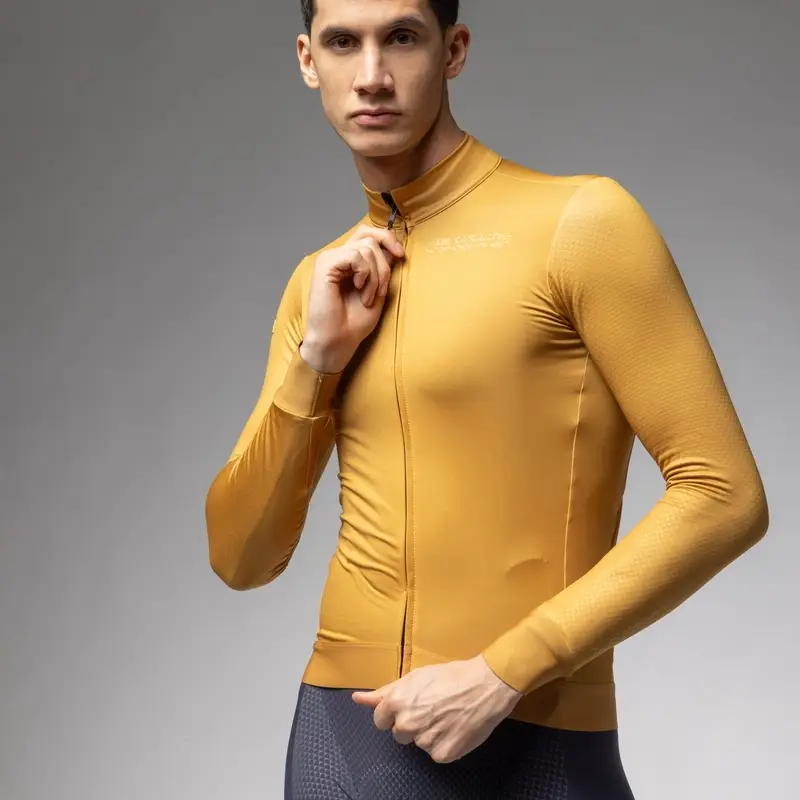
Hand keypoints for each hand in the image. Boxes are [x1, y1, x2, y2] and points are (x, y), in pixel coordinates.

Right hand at [301, 225, 404, 372]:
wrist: (338, 342)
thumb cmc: (354, 323)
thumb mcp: (377, 291)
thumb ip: (383, 269)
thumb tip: (393, 249)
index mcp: (348, 261)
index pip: (368, 233)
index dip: (387, 238)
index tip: (401, 255)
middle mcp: (337, 256)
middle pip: (369, 236)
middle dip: (384, 264)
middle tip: (382, 290)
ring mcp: (330, 259)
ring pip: (366, 248)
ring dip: (376, 276)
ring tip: (368, 298)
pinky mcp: (325, 265)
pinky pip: (355, 256)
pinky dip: (364, 274)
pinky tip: (358, 290)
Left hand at [351, 655, 521, 763]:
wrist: (485, 684)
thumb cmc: (451, 676)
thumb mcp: (415, 677)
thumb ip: (384, 692)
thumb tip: (357, 698)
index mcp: (397, 702)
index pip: (380, 720)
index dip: (394, 714)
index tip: (410, 706)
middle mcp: (407, 723)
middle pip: (399, 734)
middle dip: (411, 724)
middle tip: (431, 709)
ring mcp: (425, 740)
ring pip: (418, 744)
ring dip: (429, 734)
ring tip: (446, 715)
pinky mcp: (443, 754)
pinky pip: (436, 754)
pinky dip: (444, 744)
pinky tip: (455, 728)